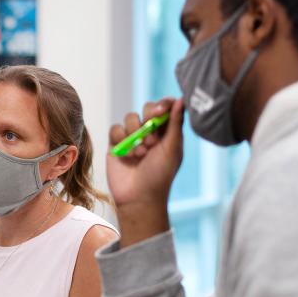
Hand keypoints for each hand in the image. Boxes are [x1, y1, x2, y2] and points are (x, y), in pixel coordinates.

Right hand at [107, 98, 183, 246]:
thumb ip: (175, 123)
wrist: (138, 197)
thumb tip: (182, 99)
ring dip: (135, 134)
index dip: (163, 104)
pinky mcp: (116, 143)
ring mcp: (133, 137)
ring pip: (130, 117)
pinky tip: (127, 155)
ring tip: (140, 153)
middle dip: (148, 121)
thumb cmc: (160, 176)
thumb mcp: (172, 149)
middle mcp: (151, 132)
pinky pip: (115, 128)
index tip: (161, 111)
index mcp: (167, 132)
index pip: (166, 107)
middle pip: (147, 108)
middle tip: (152, 141)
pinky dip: (121, 139)